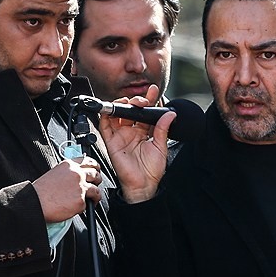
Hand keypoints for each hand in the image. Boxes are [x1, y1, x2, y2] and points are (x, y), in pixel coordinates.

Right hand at [33, 156, 101, 221]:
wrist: (35, 202)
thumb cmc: (41, 191)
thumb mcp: (55, 174)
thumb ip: (68, 173)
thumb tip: (78, 177)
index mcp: (69, 166)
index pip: (88, 161)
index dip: (95, 166)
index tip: (97, 169)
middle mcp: (77, 174)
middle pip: (96, 174)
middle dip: (98, 180)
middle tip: (96, 185)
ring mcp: (80, 187)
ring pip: (96, 190)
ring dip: (96, 196)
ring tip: (93, 200)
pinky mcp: (80, 201)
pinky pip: (87, 204)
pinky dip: (84, 207)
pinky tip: (77, 208)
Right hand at [99, 85, 175, 202]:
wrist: (144, 185)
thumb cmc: (152, 170)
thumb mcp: (161, 146)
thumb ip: (163, 129)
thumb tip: (170, 114)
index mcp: (144, 131)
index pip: (145, 112)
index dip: (148, 100)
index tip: (153, 91)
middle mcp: (131, 131)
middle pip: (130, 110)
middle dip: (135, 101)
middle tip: (142, 100)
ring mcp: (121, 136)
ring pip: (117, 114)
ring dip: (121, 105)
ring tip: (130, 103)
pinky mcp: (111, 142)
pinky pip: (104, 126)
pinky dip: (106, 115)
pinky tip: (113, 110)